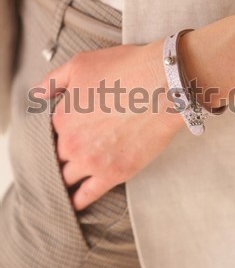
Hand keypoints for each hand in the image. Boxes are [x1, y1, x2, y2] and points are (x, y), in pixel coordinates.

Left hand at [36, 41, 182, 209]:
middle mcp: (71, 142)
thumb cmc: (125, 69)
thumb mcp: (80, 64)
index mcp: (61, 117)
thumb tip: (38, 94)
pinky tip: (74, 203)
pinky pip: (87, 195)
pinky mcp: (113, 174)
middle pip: (58, 156)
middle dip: (64, 154)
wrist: (163, 86)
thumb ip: (53, 80)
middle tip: (77, 151)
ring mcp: (91, 161)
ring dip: (66, 179)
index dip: (64, 131)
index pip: (53, 132)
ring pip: (67, 178)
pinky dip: (78, 201)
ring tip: (67, 183)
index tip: (75, 129)